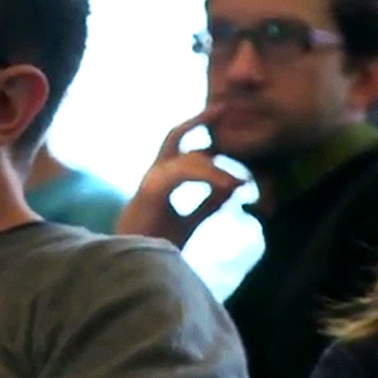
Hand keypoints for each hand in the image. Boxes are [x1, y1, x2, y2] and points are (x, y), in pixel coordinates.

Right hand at [115, 106, 244, 248]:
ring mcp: (150, 180)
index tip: (225, 124)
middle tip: (224, 107)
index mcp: (161, 179)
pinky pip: (183, 173)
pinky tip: (230, 184)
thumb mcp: (189, 222)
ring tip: (242, 177)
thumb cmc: (155, 247)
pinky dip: (210, 177)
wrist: (135, 270)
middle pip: (175, 135)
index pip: (182, 147)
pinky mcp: (151, 191)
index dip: (202, 133)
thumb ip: (208, 204)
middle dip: (199, 120)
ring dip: (216, 166)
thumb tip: (231, 189)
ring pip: (186, 158)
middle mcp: (154, 174)